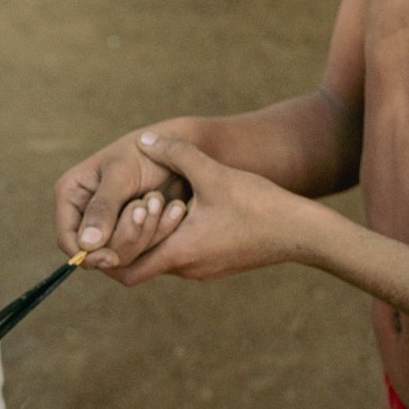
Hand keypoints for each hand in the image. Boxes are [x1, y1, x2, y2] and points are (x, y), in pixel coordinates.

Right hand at [54, 121, 193, 267]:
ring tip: (160, 201)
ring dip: (145, 234)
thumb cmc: (145, 152)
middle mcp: (85, 215)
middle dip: (125, 237)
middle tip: (146, 207)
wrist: (177, 152)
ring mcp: (109, 228)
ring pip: (119, 257)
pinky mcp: (131, 235)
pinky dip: (159, 236)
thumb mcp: (121, 174)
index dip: (87, 254)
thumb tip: (86, 244)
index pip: (67, 239)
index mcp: (71, 195)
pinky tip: (173, 210)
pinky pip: (141, 254)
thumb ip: (103, 207)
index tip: (112, 259)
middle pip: (95, 254)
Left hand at [98, 131, 309, 285]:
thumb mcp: (213, 174)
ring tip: (154, 200)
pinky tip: (177, 206)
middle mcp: (186, 268)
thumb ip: (176, 154)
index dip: (106, 248)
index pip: (122, 267)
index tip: (105, 221)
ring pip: (158, 258)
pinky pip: (179, 254)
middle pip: (135, 264)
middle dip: (125, 236)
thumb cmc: (260, 205)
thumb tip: (145, 140)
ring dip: (150, 232)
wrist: (303, 233)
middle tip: (130, 205)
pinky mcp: (215, 262)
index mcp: (179, 253)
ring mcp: (201, 268)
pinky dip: (169, 234)